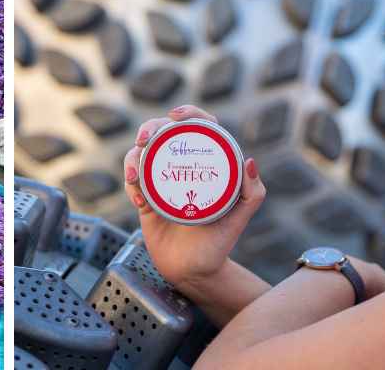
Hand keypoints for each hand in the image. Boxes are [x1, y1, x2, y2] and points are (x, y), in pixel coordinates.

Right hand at [123, 105, 266, 288]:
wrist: (193, 270)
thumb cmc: (219, 243)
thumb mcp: (240, 217)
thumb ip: (252, 192)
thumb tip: (249, 161)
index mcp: (208, 165)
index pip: (200, 129)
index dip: (189, 114)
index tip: (177, 116)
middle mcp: (184, 168)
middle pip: (163, 134)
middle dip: (150, 129)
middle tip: (145, 139)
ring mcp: (162, 181)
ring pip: (141, 154)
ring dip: (133, 157)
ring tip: (134, 176)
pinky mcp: (145, 197)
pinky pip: (133, 182)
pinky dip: (132, 184)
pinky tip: (140, 198)